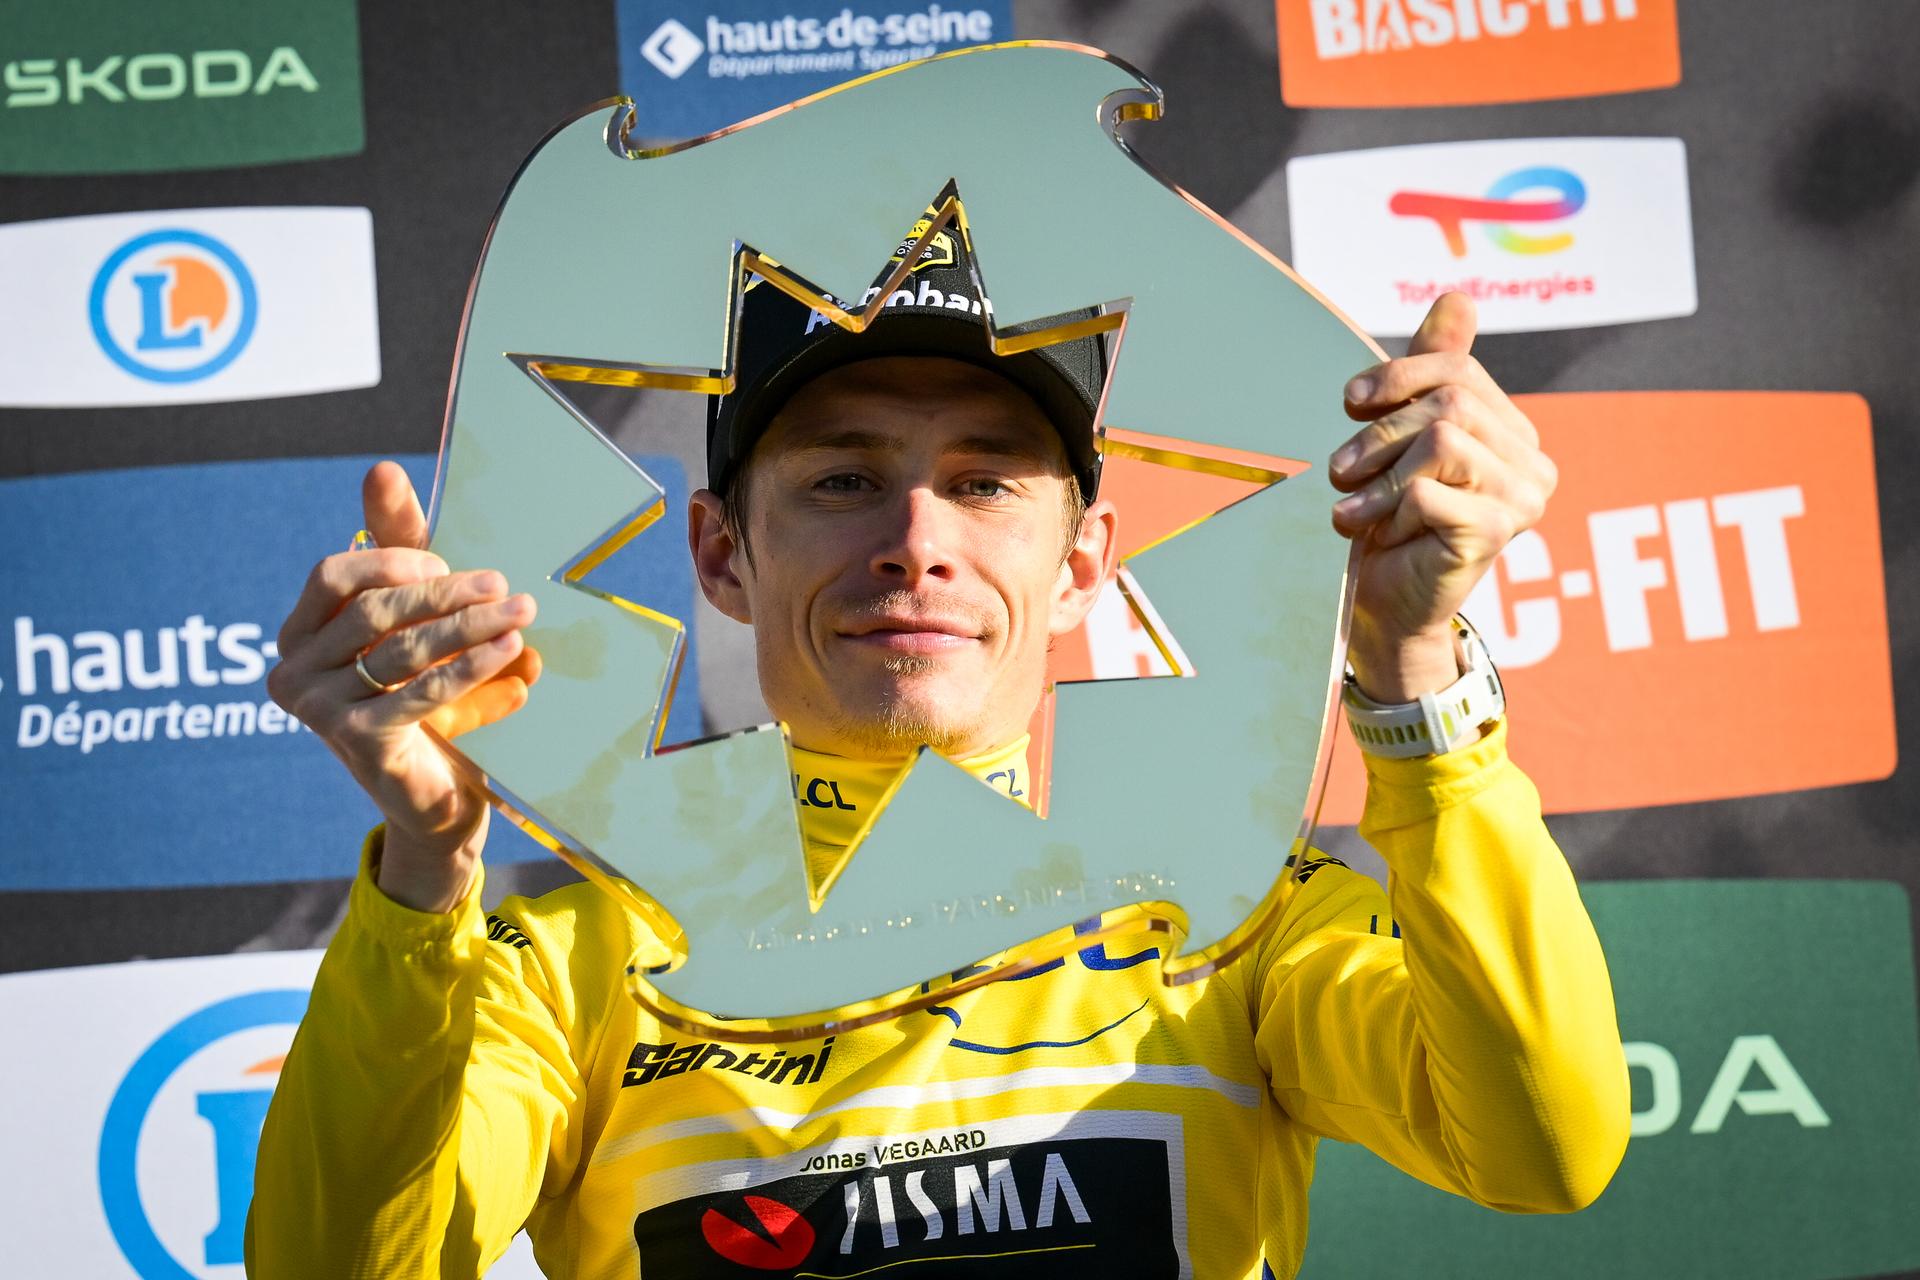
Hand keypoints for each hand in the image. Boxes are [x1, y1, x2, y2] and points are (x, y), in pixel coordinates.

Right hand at [266, 461, 542, 909]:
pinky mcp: (355, 742)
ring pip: (402, 649)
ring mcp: (317, 711)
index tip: (447, 564)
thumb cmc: (422, 697)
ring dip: (471, 626)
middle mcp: (291, 671)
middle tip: (506, 587)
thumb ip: (400, 550)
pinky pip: (421, 691)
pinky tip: (512, 653)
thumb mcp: (414, 623)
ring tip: (521, 613)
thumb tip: (380, 467)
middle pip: (374, 610)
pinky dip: (472, 668)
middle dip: (446, 593)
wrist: (433, 797)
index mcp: (297, 634)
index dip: (391, 561)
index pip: (333, 575)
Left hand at [1328, 292, 1555, 702]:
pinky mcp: (1497, 533)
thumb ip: (1431, 370)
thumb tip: (1459, 295)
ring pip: (1442, 439)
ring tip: (1355, 509)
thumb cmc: (1386, 522)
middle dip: (1379, 433)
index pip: (1458, 368)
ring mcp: (1522, 498)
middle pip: (1449, 401)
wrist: (1382, 609)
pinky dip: (1386, 510)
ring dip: (1379, 475)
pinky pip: (1428, 491)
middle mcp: (1532, 462)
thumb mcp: (1399, 438)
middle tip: (1341, 473)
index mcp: (1513, 431)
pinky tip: (1378, 535)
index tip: (1348, 404)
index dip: (1396, 376)